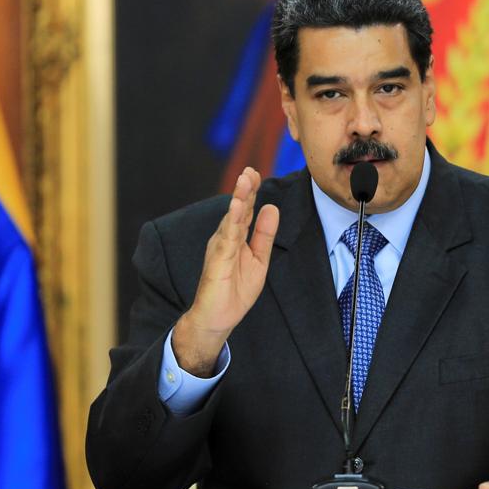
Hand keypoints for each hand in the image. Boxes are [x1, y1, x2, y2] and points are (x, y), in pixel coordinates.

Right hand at [172, 167, 278, 376]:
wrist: (217, 319)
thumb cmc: (235, 291)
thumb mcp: (258, 260)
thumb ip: (264, 235)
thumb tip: (272, 208)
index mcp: (236, 237)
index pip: (245, 210)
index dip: (252, 191)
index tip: (256, 172)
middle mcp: (225, 238)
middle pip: (238, 209)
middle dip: (245, 188)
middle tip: (251, 169)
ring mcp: (220, 247)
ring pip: (231, 218)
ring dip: (238, 198)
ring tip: (245, 179)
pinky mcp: (217, 259)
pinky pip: (226, 237)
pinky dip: (231, 220)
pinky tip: (236, 207)